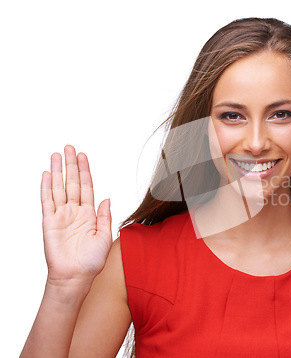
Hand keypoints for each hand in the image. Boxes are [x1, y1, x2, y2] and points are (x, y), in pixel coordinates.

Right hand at [41, 145, 111, 286]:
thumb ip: (105, 216)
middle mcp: (75, 212)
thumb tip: (107, 198)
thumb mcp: (105, 236)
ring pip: (59, 188)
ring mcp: (61, 216)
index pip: (86, 187)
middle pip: (72, 183)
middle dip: (71, 165)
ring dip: (58, 171)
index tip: (82, 156)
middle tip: (69, 147)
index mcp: (89, 214)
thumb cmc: (91, 261)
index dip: (84, 171)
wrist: (75, 277)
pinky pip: (47, 201)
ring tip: (57, 155)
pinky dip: (46, 187)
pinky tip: (47, 174)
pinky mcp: (49, 223)